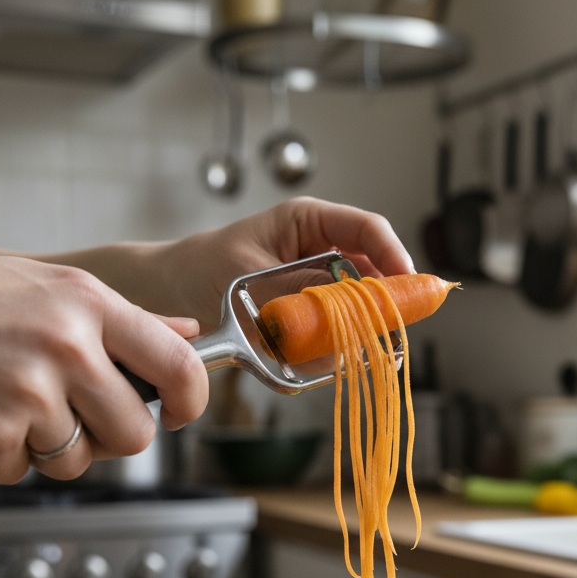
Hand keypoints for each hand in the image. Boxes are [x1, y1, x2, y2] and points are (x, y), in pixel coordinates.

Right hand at [0, 239, 207, 483]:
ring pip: (79, 460)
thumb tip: (187, 332)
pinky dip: (0, 455)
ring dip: (49, 448)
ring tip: (5, 403)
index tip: (176, 413)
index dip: (190, 400)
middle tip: (68, 416)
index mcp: (88, 304)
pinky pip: (24, 471)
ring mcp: (30, 394)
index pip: (179, 364)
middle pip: (134, 433)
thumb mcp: (45, 286)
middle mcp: (68, 347)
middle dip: (108, 438)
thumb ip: (123, 318)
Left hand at [152, 197, 415, 331]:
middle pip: (372, 270)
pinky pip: (336, 328)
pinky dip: (334, 345)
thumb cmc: (202, 268)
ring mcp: (317, 281)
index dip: (393, 255)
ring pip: (357, 304)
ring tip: (347, 346)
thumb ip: (298, 293)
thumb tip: (341, 315)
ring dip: (354, 327)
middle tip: (386, 328)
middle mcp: (320, 249)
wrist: (170, 292)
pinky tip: (325, 356)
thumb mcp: (250, 277)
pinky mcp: (310, 312)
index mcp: (308, 221)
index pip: (367, 229)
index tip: (406, 284)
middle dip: (378, 300)